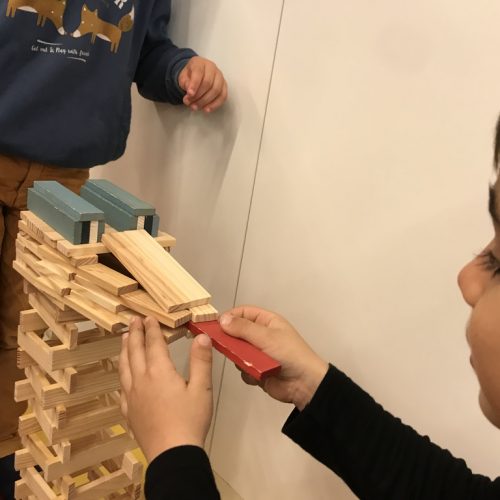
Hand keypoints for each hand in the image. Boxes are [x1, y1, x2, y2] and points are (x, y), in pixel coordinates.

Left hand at [119, 316, 213, 461]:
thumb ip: (201, 361)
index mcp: (160, 372)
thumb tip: (202, 336)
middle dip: (134, 334)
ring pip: (124, 367)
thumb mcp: (202, 389)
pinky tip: (124, 378)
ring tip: (123, 339)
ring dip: (124, 350)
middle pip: (135, 352)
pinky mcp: (129, 412)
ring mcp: (132, 397)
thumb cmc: (190, 420)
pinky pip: (122, 388)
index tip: (148, 317)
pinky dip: (122, 376)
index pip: (153, 344)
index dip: (151, 329)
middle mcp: (141, 380)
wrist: (172, 454)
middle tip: (132, 321)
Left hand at [178, 56, 227, 112]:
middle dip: (198, 96)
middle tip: (190, 103)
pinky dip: (215, 104)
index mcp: (200, 63)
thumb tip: (190, 94)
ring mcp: (220, 77)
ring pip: (216, 90)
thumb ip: (185, 84)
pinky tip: (207, 109)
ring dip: (205, 102)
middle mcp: (212, 68)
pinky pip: (223, 96)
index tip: (189, 94)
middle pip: (208, 83)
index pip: (198, 72)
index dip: (194, 84)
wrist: (195, 75)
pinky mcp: (224, 86)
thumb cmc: (190, 76)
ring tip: (196, 107)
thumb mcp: (183, 77)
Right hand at [220, 306, 328, 410]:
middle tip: (228, 347)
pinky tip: (257, 375)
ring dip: (241, 359)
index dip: (229, 317)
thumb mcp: (266, 337)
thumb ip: (243, 328)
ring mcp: (259, 353)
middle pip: (237, 333)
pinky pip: (243, 369)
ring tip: (251, 363)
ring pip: (238, 352)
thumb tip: (222, 319)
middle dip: (232, 342)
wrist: (304, 384)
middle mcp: (262, 336)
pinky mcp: (258, 370)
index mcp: (267, 322)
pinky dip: (248, 372)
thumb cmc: (290, 354)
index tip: (216, 326)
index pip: (243, 313)